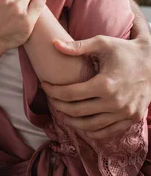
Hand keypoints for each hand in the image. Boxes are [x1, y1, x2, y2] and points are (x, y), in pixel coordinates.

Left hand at [42, 17, 150, 139]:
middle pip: (77, 111)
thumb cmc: (125, 50)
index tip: (45, 85)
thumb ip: (77, 46)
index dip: (54, 91)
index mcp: (105, 84)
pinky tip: (80, 121)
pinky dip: (90, 130)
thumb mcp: (102, 43)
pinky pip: (106, 132)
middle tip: (50, 98)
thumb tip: (54, 44)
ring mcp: (124, 114)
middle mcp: (115, 103)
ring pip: (90, 126)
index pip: (71, 94)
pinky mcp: (131, 119)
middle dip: (58, 105)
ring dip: (71, 121)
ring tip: (61, 110)